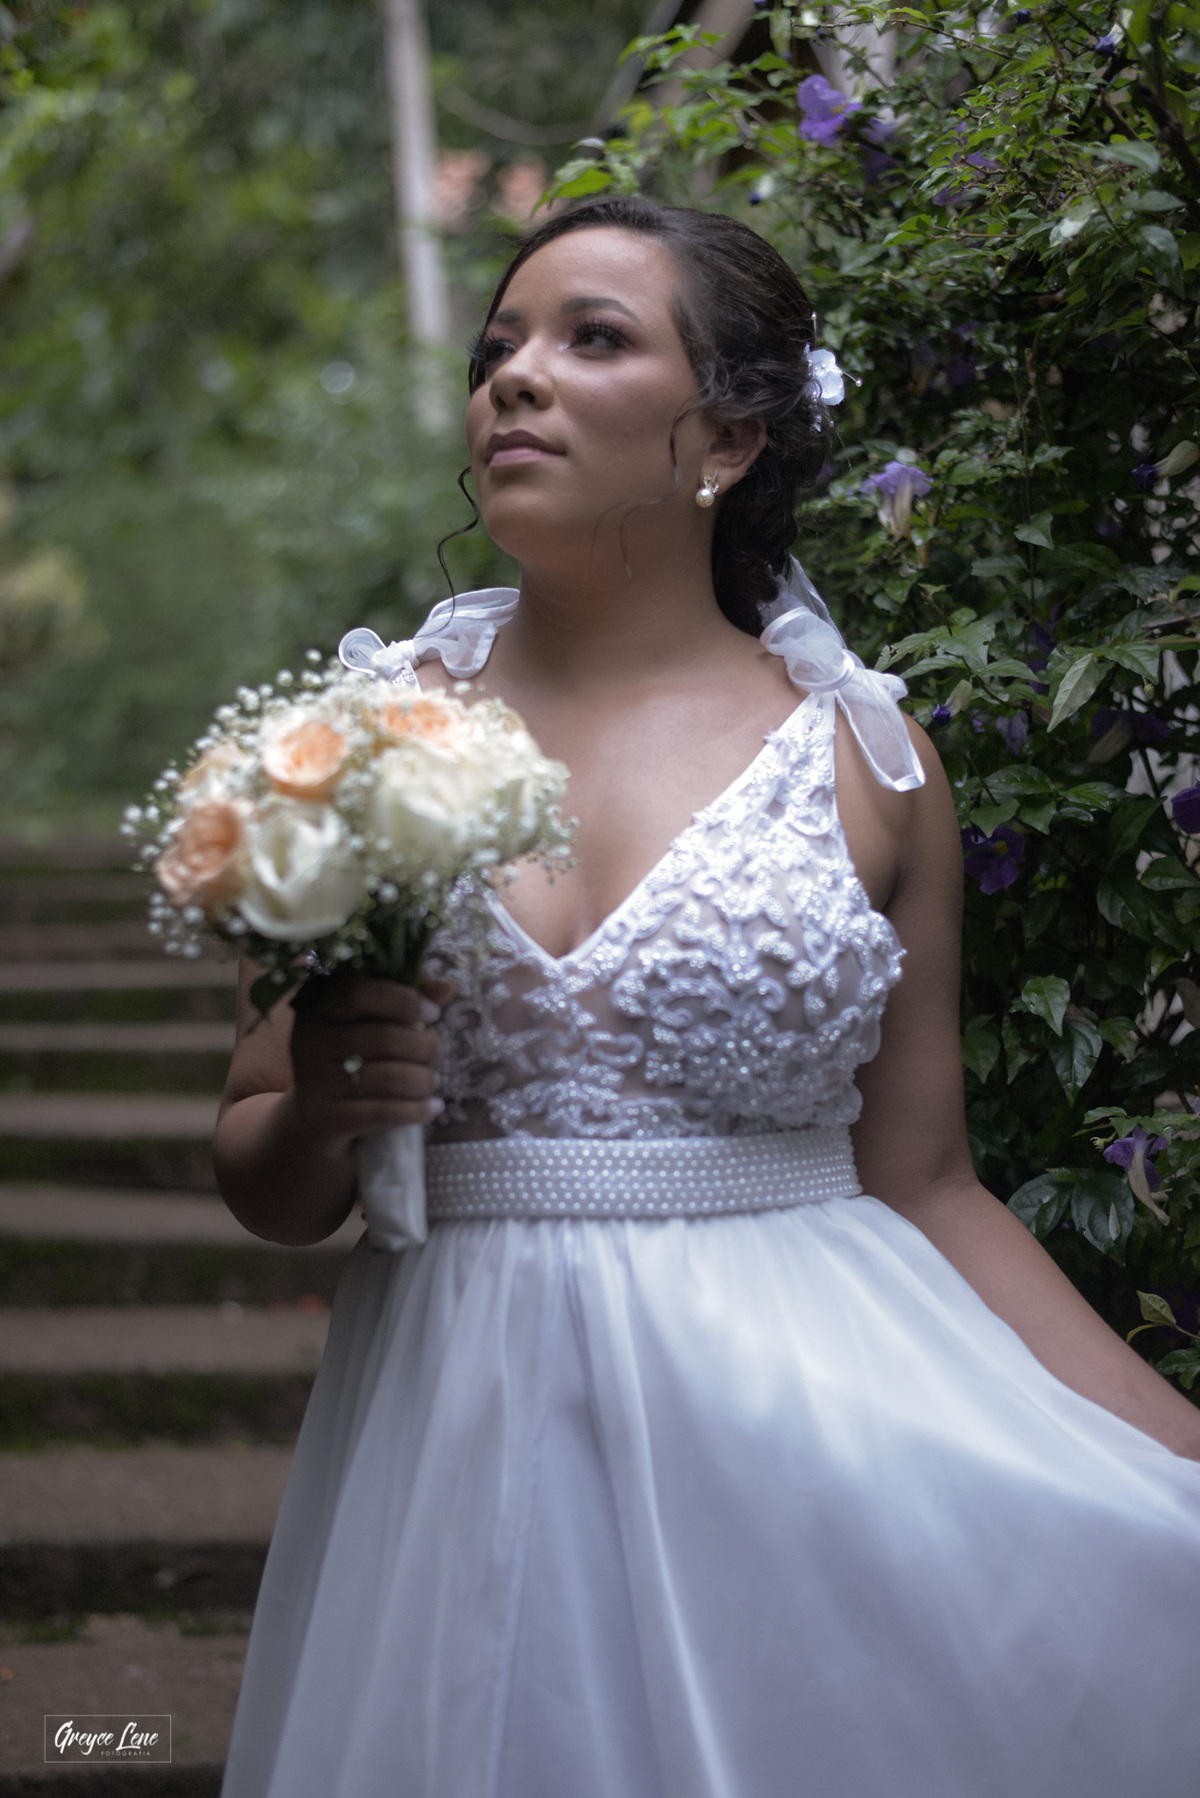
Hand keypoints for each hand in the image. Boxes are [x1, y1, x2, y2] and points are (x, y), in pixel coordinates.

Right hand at [288, 972, 454, 1159]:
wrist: (313, 1126)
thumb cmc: (351, 1066)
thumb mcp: (372, 1029)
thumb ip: (406, 1004)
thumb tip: (447, 987)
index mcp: (317, 1008)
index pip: (359, 993)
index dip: (403, 1000)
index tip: (433, 1013)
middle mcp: (308, 1041)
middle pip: (382, 1037)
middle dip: (423, 1046)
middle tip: (436, 1053)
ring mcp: (313, 1083)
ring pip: (387, 1077)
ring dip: (423, 1080)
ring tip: (430, 1082)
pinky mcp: (323, 1120)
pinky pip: (383, 1112)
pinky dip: (416, 1110)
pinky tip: (433, 1108)